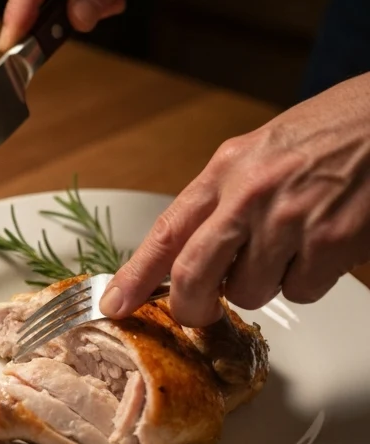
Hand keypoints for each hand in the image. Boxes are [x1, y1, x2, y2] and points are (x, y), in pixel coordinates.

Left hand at [100, 73, 369, 325]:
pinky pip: (299, 291)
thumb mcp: (258, 152)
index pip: (165, 233)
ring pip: (249, 292)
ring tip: (288, 246)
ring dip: (263, 285)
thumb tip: (190, 251)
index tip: (114, 304)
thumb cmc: (330, 132)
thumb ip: (222, 199)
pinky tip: (321, 247)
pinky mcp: (331, 244)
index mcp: (225, 171)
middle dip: (190, 307)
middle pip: (193, 276)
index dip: (134, 277)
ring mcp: (290, 222)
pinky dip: (307, 280)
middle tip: (198, 311)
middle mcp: (249, 196)